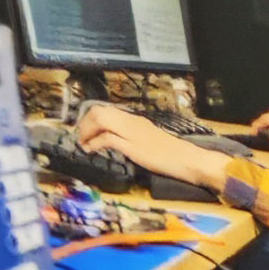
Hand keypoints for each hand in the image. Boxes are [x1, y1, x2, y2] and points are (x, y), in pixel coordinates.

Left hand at [72, 102, 227, 190]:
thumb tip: (118, 139)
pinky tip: (91, 150)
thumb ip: (133, 136)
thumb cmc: (172, 154)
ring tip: (84, 143)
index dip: (91, 119)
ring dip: (87, 131)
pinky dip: (94, 143)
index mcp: (135, 119)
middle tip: (82, 137)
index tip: (86, 131)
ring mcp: (131, 133)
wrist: (187, 159)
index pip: (107, 110)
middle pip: (99, 111)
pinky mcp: (132, 146)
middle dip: (85, 123)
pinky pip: (107, 138)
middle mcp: (131, 121)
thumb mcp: (149, 140)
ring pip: (100, 119)